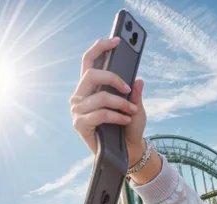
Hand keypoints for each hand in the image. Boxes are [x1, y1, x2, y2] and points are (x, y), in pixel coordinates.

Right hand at [70, 37, 146, 157]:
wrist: (129, 150)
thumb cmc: (129, 127)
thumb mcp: (136, 106)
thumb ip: (135, 92)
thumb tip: (138, 79)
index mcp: (91, 87)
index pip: (89, 61)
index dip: (100, 47)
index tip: (117, 40)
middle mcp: (80, 96)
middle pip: (91, 74)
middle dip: (113, 78)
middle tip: (128, 88)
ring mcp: (78, 110)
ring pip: (100, 97)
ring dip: (121, 104)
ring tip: (132, 110)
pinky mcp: (80, 124)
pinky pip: (100, 114)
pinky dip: (116, 116)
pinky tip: (125, 120)